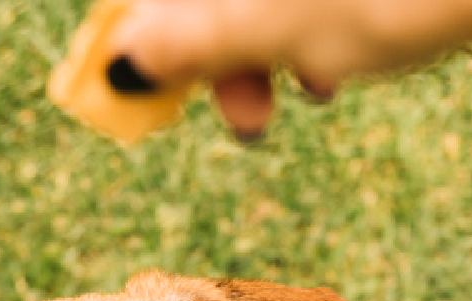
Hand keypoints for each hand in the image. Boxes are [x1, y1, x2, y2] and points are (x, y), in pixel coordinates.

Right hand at [109, 0, 471, 137]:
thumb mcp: (273, 31)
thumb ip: (191, 42)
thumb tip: (120, 65)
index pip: (156, 0)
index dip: (148, 42)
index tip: (154, 96)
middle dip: (223, 51)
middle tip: (249, 117)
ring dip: (276, 44)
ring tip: (316, 87)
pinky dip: (319, 19)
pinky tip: (351, 57)